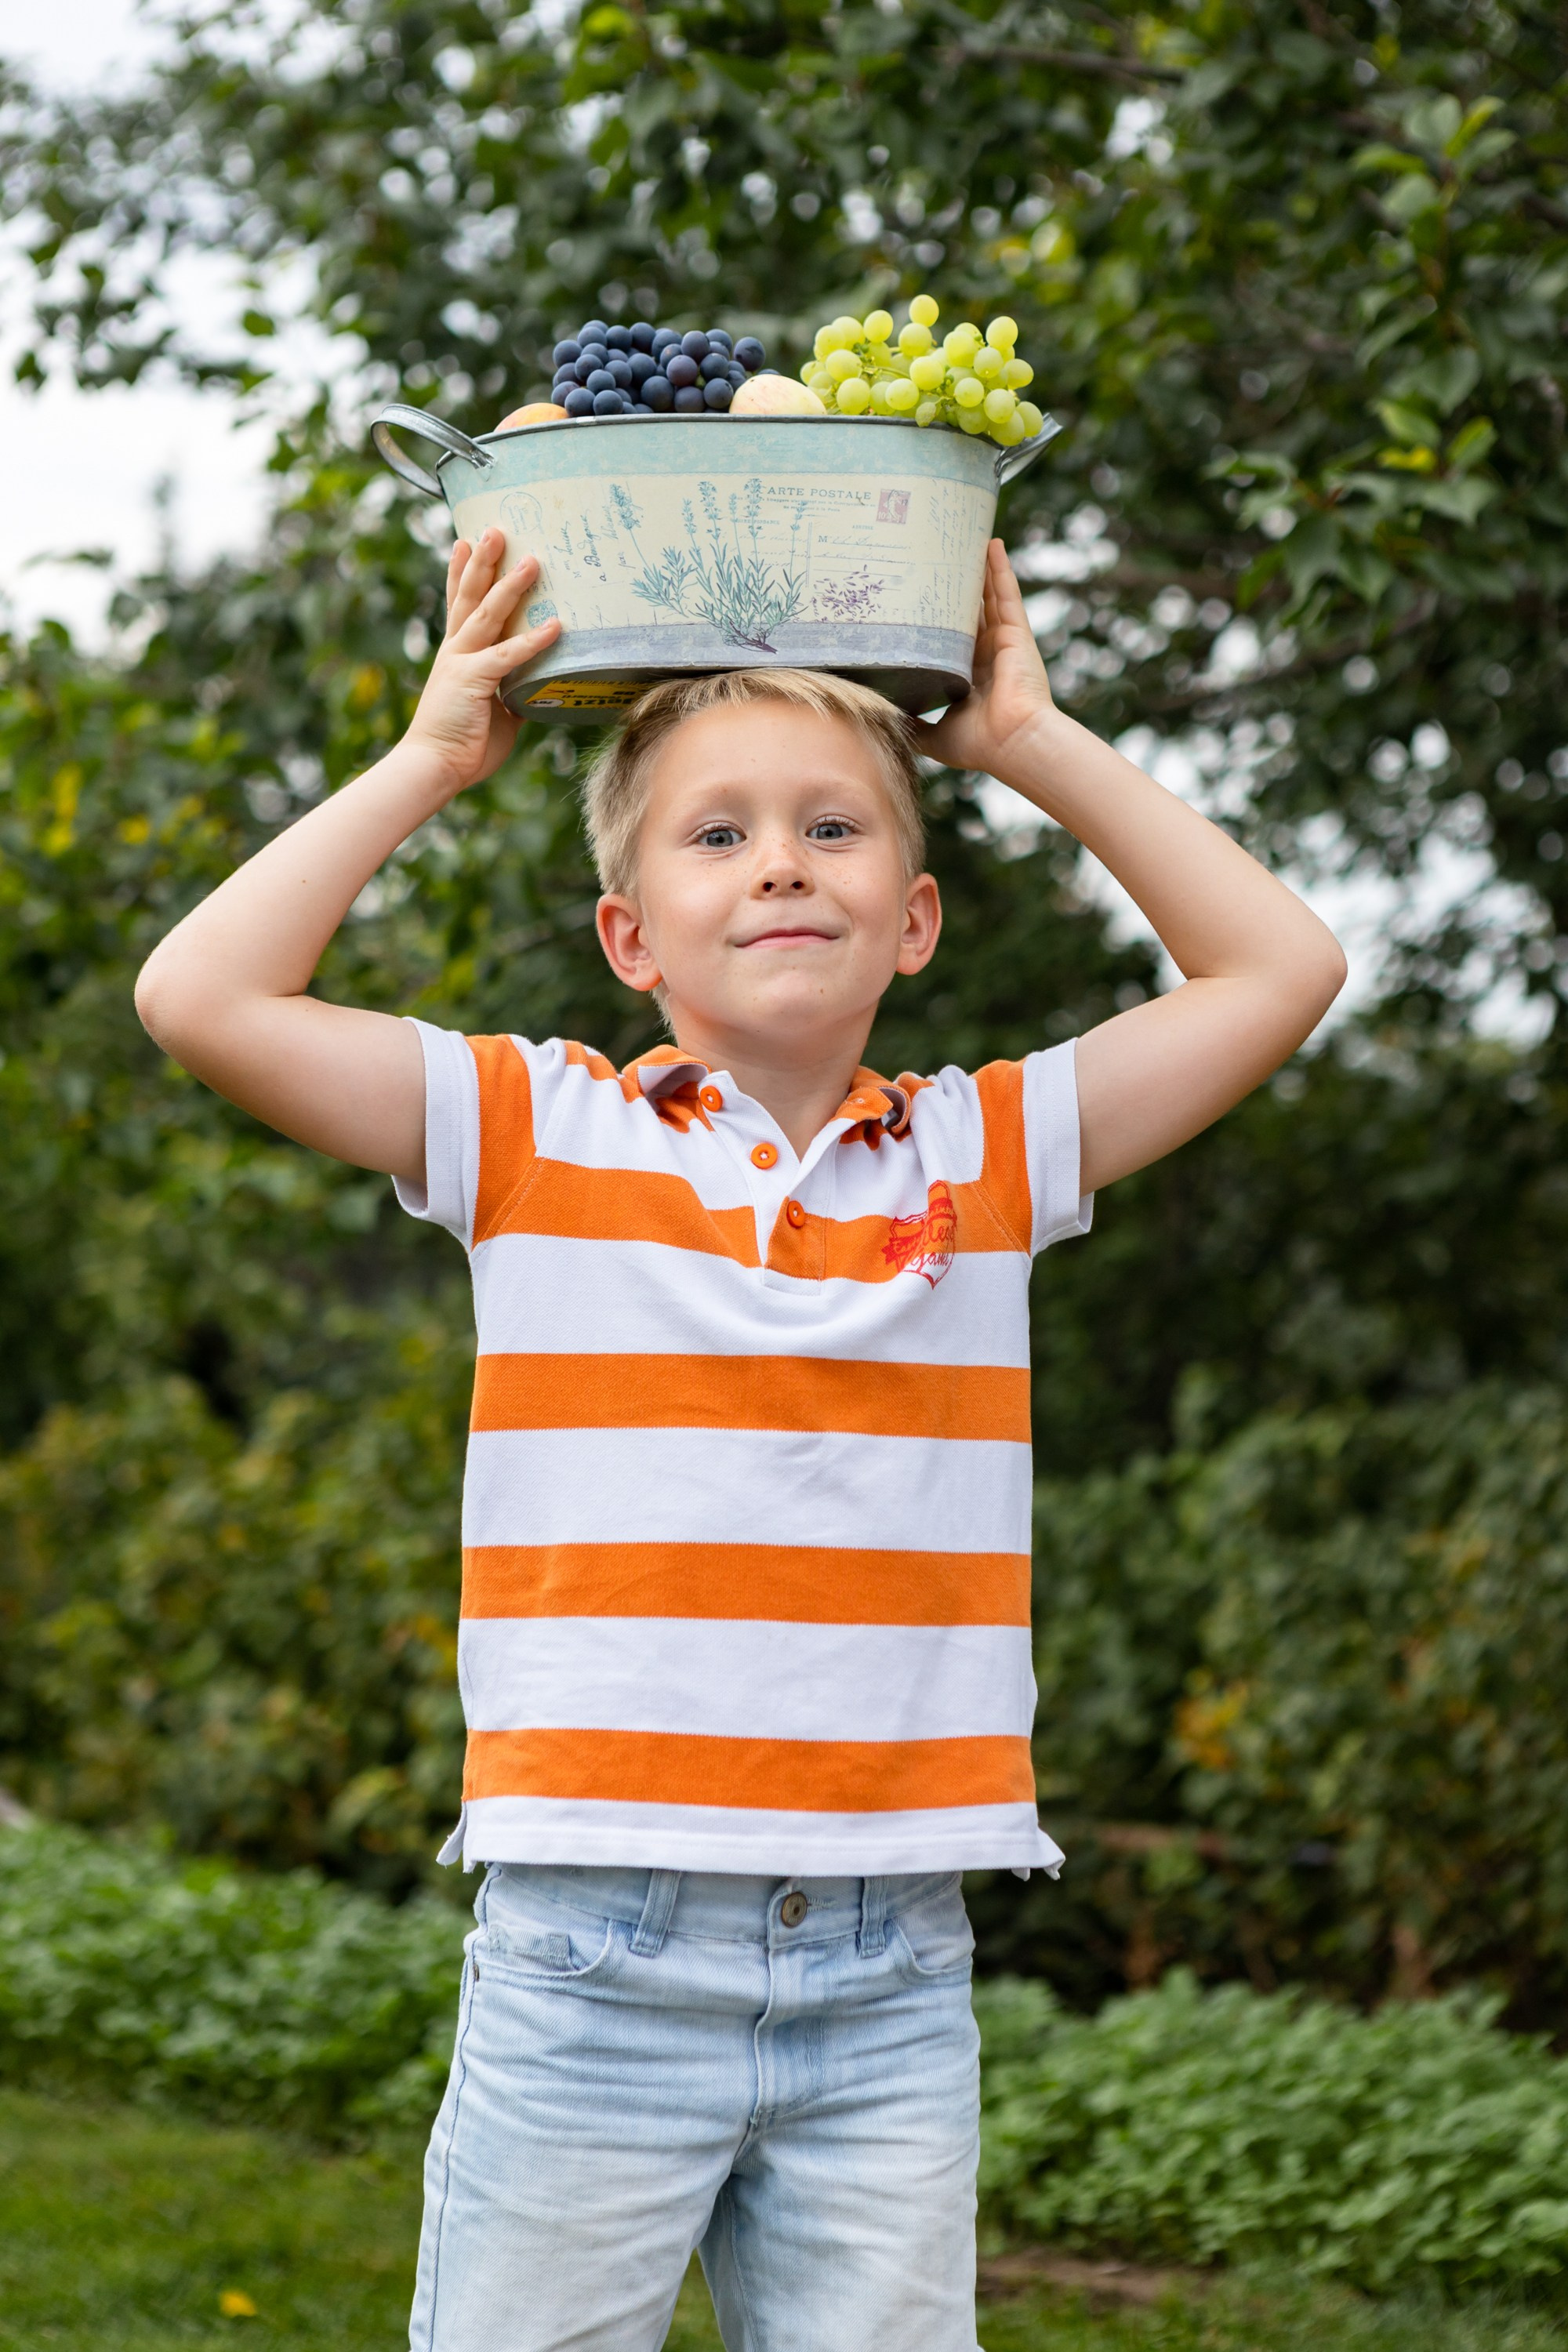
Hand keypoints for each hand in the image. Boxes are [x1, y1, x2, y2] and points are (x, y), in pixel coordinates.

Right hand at [404, 529, 561, 793]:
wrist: (433, 766)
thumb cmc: (462, 743)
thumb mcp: (494, 710)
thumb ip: (511, 691)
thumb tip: (535, 687)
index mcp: (457, 654)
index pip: (460, 604)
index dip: (463, 572)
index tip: (466, 540)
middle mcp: (456, 651)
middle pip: (470, 596)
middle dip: (483, 561)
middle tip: (494, 529)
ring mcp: (462, 662)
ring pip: (487, 614)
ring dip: (509, 585)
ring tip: (531, 560)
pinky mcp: (473, 681)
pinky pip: (509, 655)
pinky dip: (533, 640)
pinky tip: (556, 626)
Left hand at [917, 539, 1055, 782]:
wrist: (1013, 741)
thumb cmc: (978, 743)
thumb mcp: (933, 735)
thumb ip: (913, 723)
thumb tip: (882, 716)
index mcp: (969, 678)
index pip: (951, 640)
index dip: (937, 619)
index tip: (918, 600)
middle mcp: (987, 656)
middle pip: (968, 612)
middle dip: (955, 587)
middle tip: (935, 560)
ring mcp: (1003, 641)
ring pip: (987, 596)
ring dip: (977, 570)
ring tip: (962, 542)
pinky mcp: (1015, 632)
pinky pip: (1006, 592)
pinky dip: (1000, 568)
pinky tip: (991, 543)